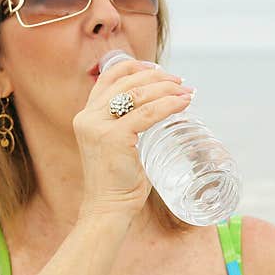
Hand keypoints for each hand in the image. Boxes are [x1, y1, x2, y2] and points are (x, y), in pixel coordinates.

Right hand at [73, 58, 193, 219]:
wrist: (108, 208)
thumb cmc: (118, 182)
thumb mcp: (117, 145)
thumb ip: (127, 126)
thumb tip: (159, 111)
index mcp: (87, 115)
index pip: (108, 77)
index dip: (134, 67)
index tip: (157, 68)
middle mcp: (89, 117)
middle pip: (126, 82)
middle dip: (158, 78)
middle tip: (180, 83)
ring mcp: (99, 127)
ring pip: (138, 95)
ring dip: (167, 89)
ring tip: (187, 92)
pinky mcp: (113, 138)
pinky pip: (147, 114)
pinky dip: (168, 105)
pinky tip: (183, 103)